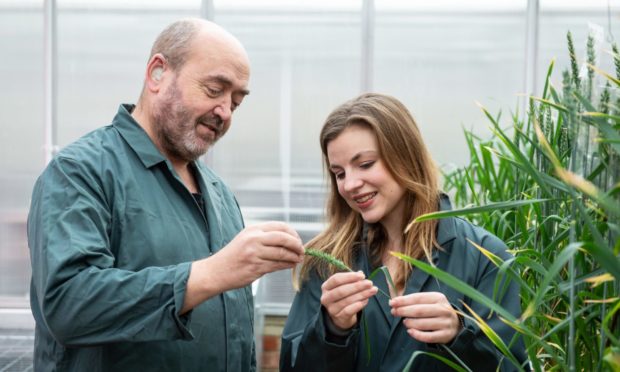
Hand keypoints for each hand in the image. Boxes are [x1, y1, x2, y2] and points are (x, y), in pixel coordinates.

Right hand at [182, 221, 303, 312]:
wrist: (215, 272)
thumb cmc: (232, 257)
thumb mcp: (246, 239)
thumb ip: (264, 238)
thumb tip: (289, 240)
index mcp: (253, 230)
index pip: (280, 227)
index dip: (293, 233)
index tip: (297, 240)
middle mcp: (254, 239)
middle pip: (284, 238)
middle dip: (297, 244)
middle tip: (302, 250)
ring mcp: (254, 253)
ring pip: (282, 253)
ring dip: (294, 257)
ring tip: (298, 259)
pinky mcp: (255, 267)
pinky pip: (277, 265)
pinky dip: (287, 265)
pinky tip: (291, 265)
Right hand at [320, 271, 377, 329]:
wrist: (341, 316)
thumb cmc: (343, 297)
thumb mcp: (345, 286)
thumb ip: (353, 279)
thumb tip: (361, 273)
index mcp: (326, 286)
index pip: (336, 279)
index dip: (349, 276)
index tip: (362, 276)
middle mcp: (326, 298)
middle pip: (341, 290)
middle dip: (357, 286)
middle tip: (370, 283)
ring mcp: (331, 309)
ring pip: (347, 300)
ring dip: (362, 294)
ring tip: (372, 290)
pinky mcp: (338, 318)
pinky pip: (349, 311)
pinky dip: (359, 305)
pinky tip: (366, 300)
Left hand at [389, 292, 459, 343]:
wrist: (456, 324)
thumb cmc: (436, 311)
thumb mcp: (429, 301)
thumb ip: (414, 301)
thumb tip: (394, 301)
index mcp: (438, 298)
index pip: (418, 298)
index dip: (403, 300)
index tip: (392, 303)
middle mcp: (443, 309)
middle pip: (419, 310)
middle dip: (403, 311)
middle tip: (394, 312)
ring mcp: (445, 323)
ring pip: (422, 324)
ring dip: (409, 323)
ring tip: (404, 322)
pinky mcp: (445, 335)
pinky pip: (428, 337)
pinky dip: (417, 334)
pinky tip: (410, 331)